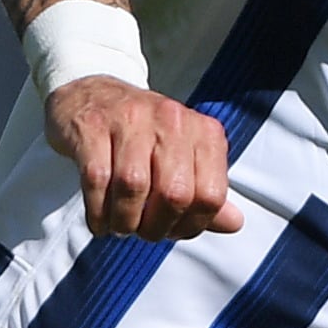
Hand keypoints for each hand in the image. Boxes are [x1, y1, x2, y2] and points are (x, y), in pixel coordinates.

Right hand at [44, 76, 239, 239]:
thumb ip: (206, 192)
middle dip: (156, 226)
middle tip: (142, 231)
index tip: (172, 230)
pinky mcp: (93, 125)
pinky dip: (98, 211)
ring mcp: (131, 119)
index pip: (210, 195)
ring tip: (120, 227)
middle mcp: (172, 120)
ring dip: (125, 221)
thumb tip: (234, 224)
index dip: (191, 225)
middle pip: (174, 194)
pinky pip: (98, 179)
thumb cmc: (143, 135)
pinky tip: (100, 221)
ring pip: (134, 186)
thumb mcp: (183, 158)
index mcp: (203, 131)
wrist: (93, 96)